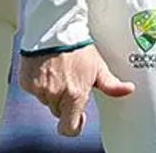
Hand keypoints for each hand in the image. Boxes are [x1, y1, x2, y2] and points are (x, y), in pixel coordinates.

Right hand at [18, 44, 134, 136]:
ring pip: (45, 99)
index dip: (74, 125)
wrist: (55, 28)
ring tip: (58, 70)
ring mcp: (39, 89)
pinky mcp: (27, 82)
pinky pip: (33, 90)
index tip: (77, 117)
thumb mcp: (98, 66)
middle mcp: (55, 95)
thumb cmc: (78, 47)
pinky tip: (45, 67)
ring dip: (51, 90)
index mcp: (74, 96)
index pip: (69, 128)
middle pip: (58, 111)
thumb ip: (112, 84)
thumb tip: (128, 89)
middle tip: (69, 80)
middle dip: (63, 101)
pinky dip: (38, 82)